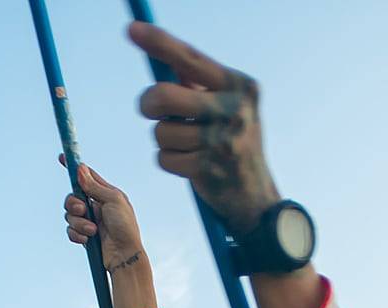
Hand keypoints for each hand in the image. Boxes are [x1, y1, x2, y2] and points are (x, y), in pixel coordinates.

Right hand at [64, 162, 142, 262]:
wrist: (124, 254)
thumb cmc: (125, 226)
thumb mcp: (113, 200)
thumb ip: (94, 186)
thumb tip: (80, 169)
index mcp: (105, 193)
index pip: (87, 176)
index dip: (74, 168)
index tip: (62, 158)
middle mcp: (95, 205)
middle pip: (72, 197)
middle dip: (73, 203)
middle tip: (82, 209)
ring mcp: (88, 221)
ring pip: (69, 215)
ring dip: (79, 223)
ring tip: (93, 230)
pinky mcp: (84, 235)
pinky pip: (70, 230)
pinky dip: (77, 234)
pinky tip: (88, 239)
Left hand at [131, 22, 282, 232]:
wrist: (256, 197)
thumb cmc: (232, 142)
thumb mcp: (227, 107)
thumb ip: (199, 83)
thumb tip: (159, 51)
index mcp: (240, 86)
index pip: (191, 58)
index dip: (158, 42)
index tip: (131, 29)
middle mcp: (235, 110)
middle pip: (163, 96)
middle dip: (148, 104)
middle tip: (151, 109)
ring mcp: (223, 141)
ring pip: (160, 131)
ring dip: (164, 139)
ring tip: (185, 145)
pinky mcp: (208, 169)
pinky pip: (164, 158)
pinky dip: (169, 162)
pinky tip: (189, 165)